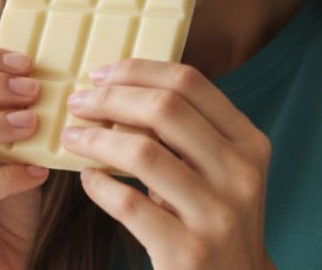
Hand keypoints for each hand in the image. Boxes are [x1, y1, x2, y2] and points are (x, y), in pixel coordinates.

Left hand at [61, 58, 275, 269]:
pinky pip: (129, 204)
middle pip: (164, 108)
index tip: (100, 74)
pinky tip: (88, 179)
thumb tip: (120, 87)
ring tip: (72, 138)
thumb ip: (188, 132)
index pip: (190, 83)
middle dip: (110, 98)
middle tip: (78, 102)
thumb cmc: (215, 220)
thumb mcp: (222, 171)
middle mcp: (240, 174)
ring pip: (143, 152)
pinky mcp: (189, 250)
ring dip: (96, 139)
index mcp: (249, 144)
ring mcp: (217, 214)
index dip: (138, 70)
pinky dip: (99, 185)